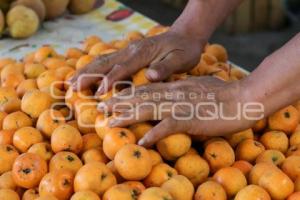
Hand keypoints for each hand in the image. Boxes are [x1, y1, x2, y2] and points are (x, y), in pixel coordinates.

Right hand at [69, 31, 205, 93]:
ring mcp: (128, 50)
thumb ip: (166, 67)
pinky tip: (85, 75)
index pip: (122, 67)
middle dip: (88, 75)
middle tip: (72, 87)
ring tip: (70, 81)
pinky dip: (94, 68)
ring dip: (86, 71)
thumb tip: (150, 76)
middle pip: (105, 62)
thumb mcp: (181, 59)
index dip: (110, 80)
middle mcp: (132, 50)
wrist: (185, 36)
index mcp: (143, 52)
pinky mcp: (129, 53)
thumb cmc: (184, 50)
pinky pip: (108, 60)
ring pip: (103, 60)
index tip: (98, 93)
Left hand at [98, 76, 260, 146]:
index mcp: (176, 86)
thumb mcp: (201, 85)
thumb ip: (185, 88)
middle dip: (119, 103)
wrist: (244, 98)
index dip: (127, 93)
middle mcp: (174, 93)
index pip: (146, 88)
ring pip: (147, 109)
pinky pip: (167, 127)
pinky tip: (141, 141)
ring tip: (110, 123)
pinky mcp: (190, 119)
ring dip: (127, 116)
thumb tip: (177, 89)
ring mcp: (180, 105)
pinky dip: (153, 134)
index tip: (113, 97)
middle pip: (141, 97)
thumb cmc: (226, 93)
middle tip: (100, 108)